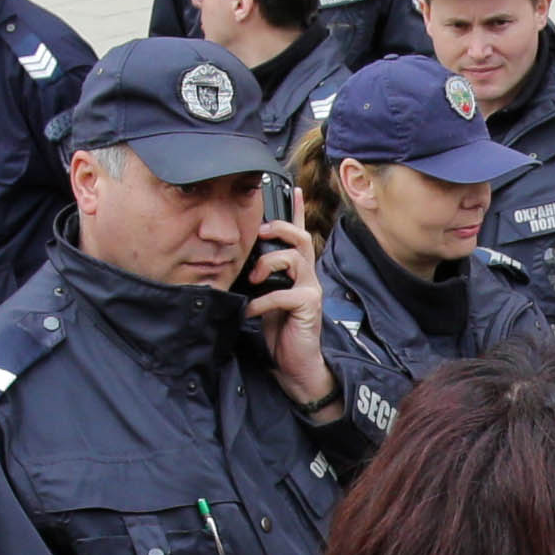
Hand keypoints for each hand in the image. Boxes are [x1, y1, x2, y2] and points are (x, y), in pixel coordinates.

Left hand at [242, 219, 335, 415]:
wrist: (294, 364)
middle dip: (280, 228)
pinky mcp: (309, 306)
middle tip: (262, 233)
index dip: (297, 212)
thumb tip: (244, 262)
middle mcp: (308, 277)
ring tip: (253, 280)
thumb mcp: (266, 298)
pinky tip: (251, 311)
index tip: (293, 189)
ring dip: (267, 265)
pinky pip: (283, 293)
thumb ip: (262, 279)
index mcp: (298, 272)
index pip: (300, 235)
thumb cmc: (280, 331)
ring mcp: (311, 290)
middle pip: (301, 238)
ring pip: (293, 259)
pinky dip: (261, 301)